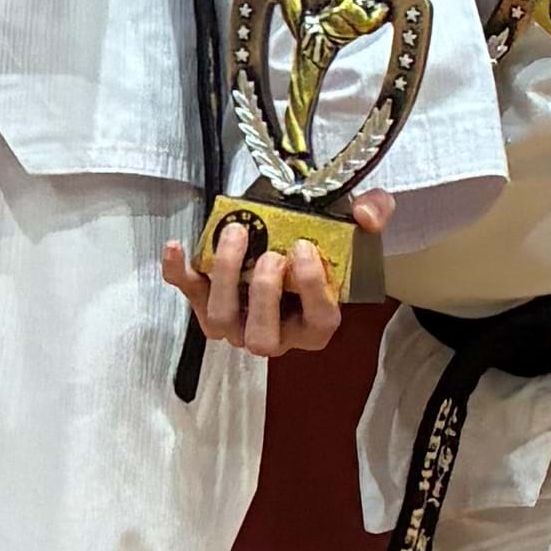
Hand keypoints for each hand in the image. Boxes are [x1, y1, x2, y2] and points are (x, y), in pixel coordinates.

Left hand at [160, 189, 391, 356]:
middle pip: (263, 337)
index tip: (304, 249)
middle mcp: (276, 335)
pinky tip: (176, 247)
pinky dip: (179, 273)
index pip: (318, 320)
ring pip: (223, 322)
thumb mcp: (358, 225)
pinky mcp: (208, 303)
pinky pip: (190, 294)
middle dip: (264, 294)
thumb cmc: (326, 243)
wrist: (294, 238)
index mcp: (316, 324)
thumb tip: (366, 213)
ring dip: (226, 279)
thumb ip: (374, 214)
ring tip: (237, 234)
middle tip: (271, 254)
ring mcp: (238, 325)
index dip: (311, 289)